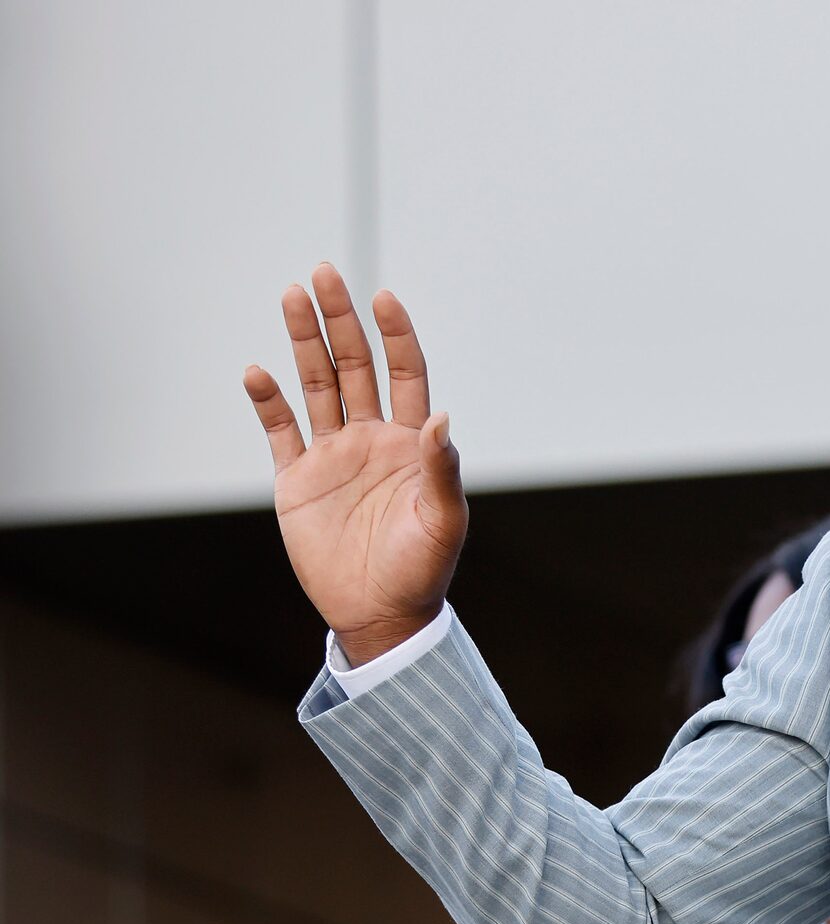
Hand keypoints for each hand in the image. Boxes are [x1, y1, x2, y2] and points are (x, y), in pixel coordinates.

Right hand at [243, 263, 467, 660]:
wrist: (381, 615)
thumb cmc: (423, 570)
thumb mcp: (442, 520)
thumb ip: (441, 468)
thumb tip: (441, 417)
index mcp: (411, 444)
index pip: (405, 373)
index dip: (395, 335)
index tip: (384, 298)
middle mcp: (371, 439)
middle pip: (355, 366)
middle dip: (340, 320)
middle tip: (324, 272)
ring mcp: (332, 455)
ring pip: (316, 385)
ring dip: (304, 343)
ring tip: (291, 295)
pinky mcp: (297, 479)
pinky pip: (279, 430)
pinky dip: (267, 401)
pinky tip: (256, 372)